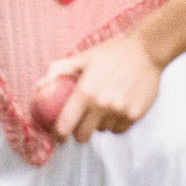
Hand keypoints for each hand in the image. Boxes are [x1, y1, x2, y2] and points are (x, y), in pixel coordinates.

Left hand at [31, 31, 160, 143]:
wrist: (147, 50)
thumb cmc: (112, 52)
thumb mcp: (83, 57)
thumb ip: (59, 70)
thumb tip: (39, 86)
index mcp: (85, 92)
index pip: (65, 125)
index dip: (58, 133)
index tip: (58, 134)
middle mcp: (101, 105)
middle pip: (82, 136)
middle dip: (78, 131)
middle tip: (80, 123)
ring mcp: (119, 112)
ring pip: (102, 131)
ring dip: (99, 124)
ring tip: (103, 107)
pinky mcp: (135, 115)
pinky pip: (119, 129)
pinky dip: (115, 123)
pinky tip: (116, 108)